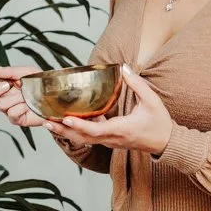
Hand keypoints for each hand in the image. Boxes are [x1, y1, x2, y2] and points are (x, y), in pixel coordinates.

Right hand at [0, 63, 45, 128]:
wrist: (55, 93)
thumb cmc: (40, 82)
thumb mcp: (25, 72)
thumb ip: (8, 71)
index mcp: (2, 89)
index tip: (3, 82)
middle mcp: (3, 100)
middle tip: (9, 86)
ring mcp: (10, 110)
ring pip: (1, 105)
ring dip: (15, 98)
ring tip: (26, 95)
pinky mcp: (18, 119)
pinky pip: (12, 113)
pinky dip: (21, 107)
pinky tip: (28, 105)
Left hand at [45, 64, 172, 155]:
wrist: (165, 143)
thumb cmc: (159, 123)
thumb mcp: (152, 101)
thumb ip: (137, 84)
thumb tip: (124, 68)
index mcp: (121, 129)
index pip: (96, 130)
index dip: (79, 125)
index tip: (64, 119)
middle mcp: (112, 139)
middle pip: (82, 138)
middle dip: (62, 131)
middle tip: (44, 122)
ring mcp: (110, 142)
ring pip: (83, 139)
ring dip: (65, 132)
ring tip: (47, 122)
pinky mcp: (109, 141)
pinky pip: (89, 137)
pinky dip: (75, 131)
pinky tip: (64, 121)